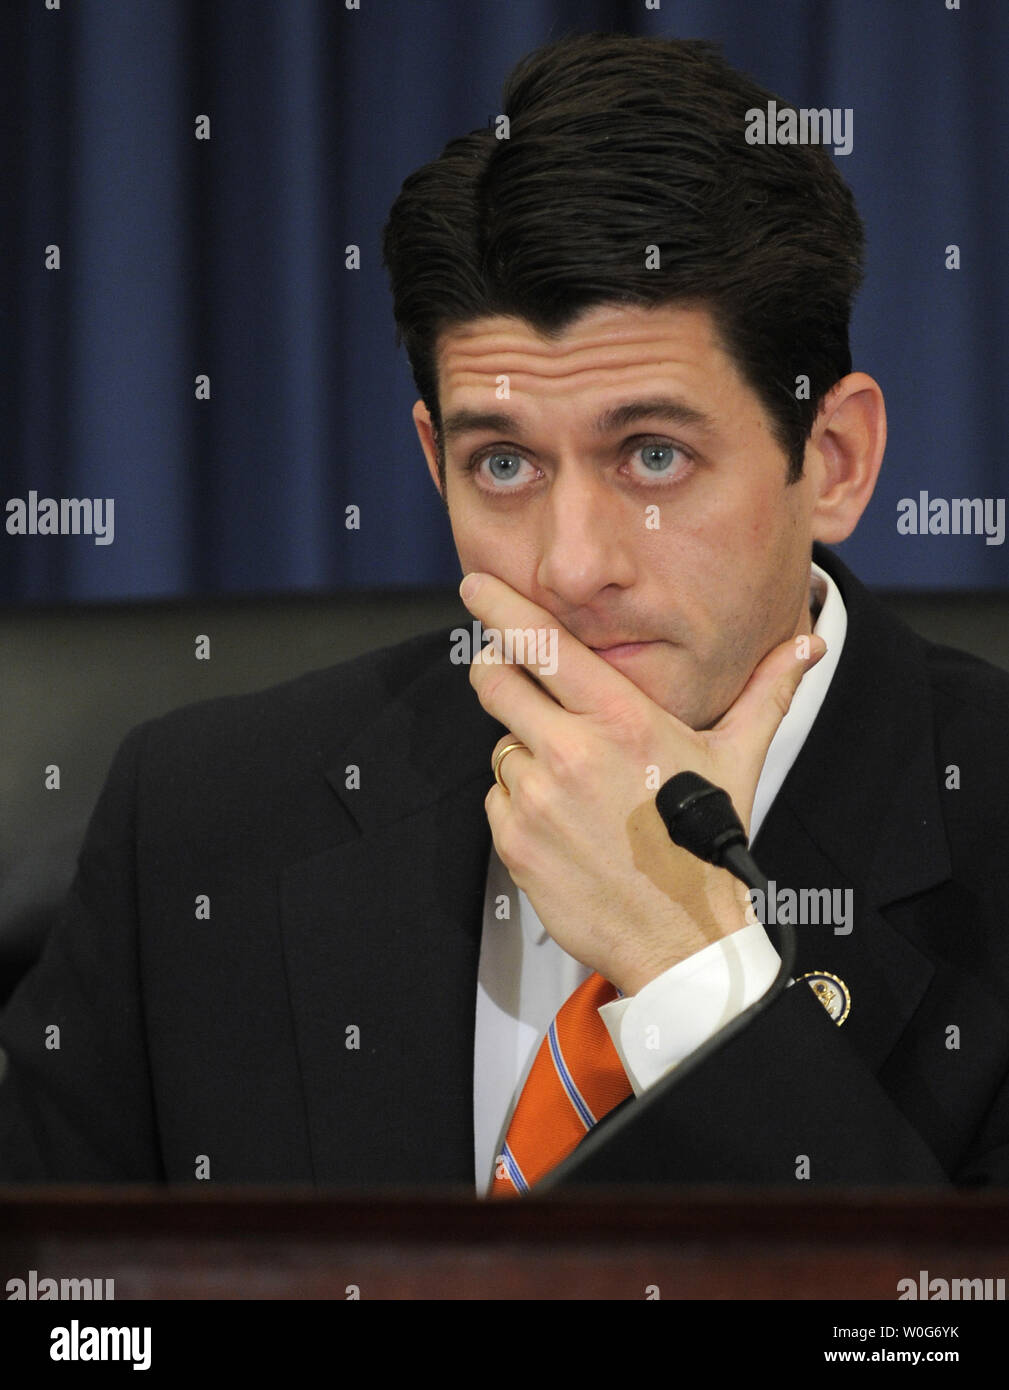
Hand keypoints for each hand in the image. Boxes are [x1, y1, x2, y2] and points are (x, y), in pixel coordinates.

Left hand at [460, 572, 825, 995]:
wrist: (681, 938)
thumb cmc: (705, 845)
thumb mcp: (737, 759)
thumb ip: (767, 691)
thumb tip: (808, 643)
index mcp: (621, 718)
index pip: (543, 643)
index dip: (500, 607)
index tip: (476, 584)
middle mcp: (571, 750)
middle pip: (495, 680)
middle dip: (497, 671)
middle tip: (514, 678)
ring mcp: (538, 798)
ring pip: (501, 745)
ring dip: (524, 753)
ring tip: (575, 787)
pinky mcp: (515, 841)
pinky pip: (498, 798)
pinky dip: (521, 803)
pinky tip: (563, 824)